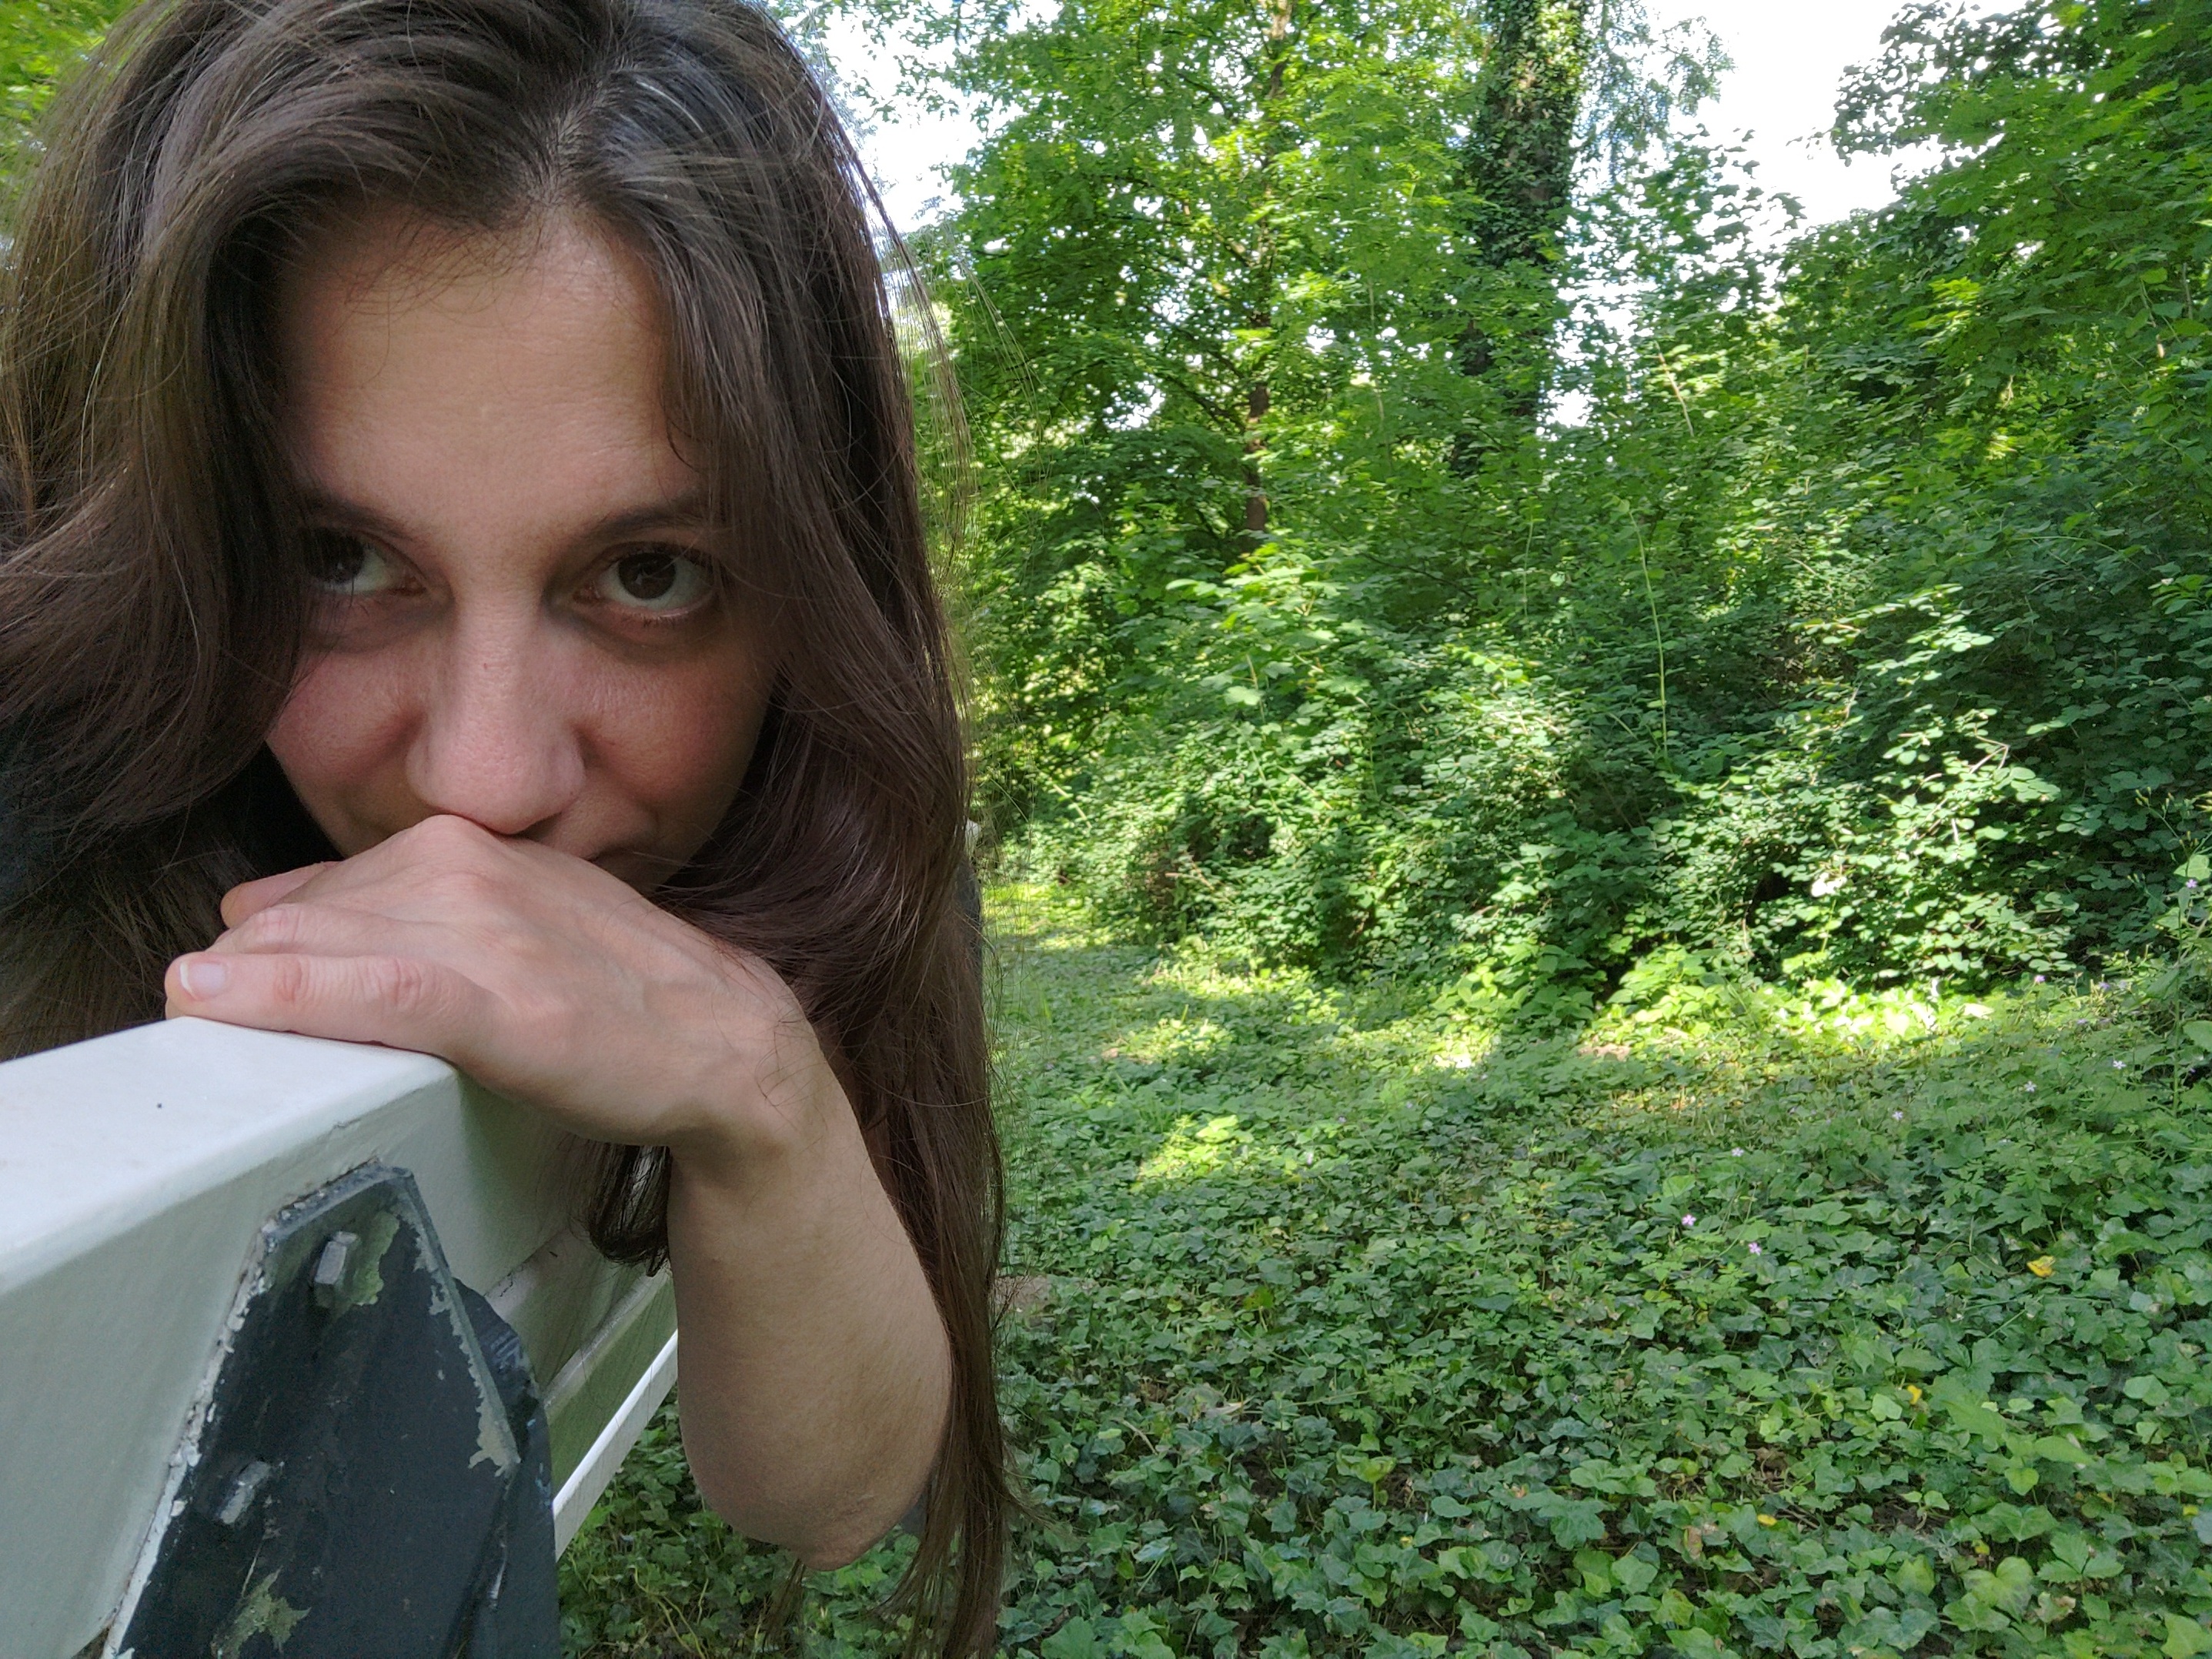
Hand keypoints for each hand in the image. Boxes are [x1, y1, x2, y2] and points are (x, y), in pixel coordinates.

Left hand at [164, 814, 837, 1163]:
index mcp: (470, 848)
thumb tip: (257, 904)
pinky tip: (221, 1002)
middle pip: (305, 917)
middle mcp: (470, 870)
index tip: (228, 991)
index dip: (264, 947)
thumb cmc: (621, 995)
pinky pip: (372, 990)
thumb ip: (402, 907)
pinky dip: (290, 995)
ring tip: (197, 1019)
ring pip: (323, 947)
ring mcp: (486, 933)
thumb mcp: (516, 921)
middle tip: (213, 1025)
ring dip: (247, 983)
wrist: (732, 1046)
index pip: (319, 887)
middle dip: (246, 969)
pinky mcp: (502, 1003)